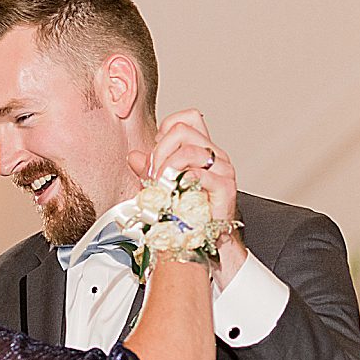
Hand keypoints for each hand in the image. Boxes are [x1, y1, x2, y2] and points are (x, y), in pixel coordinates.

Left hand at [135, 109, 247, 285]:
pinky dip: (182, 182)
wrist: (200, 240)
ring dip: (167, 168)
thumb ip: (148, 168)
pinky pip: (200, 173)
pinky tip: (176, 193)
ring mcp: (223, 169)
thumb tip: (133, 156)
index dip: (165, 131)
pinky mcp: (225, 187)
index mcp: (201, 148)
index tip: (156, 155)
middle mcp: (215, 155)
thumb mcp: (159, 185)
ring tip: (162, 186)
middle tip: (153, 175)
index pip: (186, 119)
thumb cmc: (184, 212)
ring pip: (189, 150)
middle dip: (159, 152)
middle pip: (182, 130)